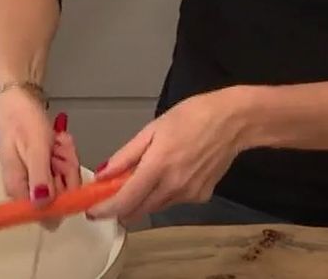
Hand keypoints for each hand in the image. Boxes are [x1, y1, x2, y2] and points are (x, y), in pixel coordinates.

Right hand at [0, 90, 80, 207]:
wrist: (16, 101)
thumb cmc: (22, 120)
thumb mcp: (35, 148)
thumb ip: (40, 178)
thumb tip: (43, 206)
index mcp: (19, 189)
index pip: (48, 214)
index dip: (65, 195)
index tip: (63, 171)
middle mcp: (26, 189)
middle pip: (61, 195)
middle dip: (67, 169)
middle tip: (58, 148)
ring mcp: (35, 179)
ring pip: (65, 180)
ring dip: (66, 158)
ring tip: (55, 141)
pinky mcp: (42, 170)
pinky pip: (62, 169)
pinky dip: (64, 154)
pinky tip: (57, 141)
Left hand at [87, 88, 251, 222]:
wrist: (235, 121)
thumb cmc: (193, 116)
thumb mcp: (153, 128)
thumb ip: (126, 155)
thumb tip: (104, 174)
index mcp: (158, 166)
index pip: (124, 200)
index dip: (104, 210)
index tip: (92, 211)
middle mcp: (173, 186)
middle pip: (137, 211)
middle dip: (122, 206)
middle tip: (114, 191)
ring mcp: (189, 194)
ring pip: (156, 207)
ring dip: (145, 198)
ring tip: (150, 172)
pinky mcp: (202, 196)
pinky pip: (175, 201)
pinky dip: (166, 193)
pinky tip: (175, 171)